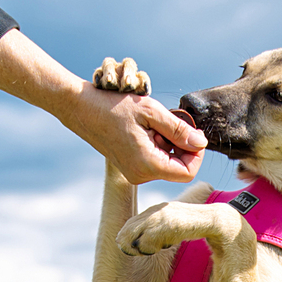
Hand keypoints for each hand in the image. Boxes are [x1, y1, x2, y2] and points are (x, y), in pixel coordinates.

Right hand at [0, 30, 205, 184]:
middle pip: (177, 168)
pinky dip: (156, 144)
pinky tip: (144, 127)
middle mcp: (140, 175)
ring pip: (165, 163)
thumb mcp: (151, 112)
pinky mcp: (128, 166)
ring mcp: (133, 172)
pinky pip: (153, 160)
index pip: (187, 172)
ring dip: (168, 143)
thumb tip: (202, 143)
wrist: (80, 107)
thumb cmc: (113, 106)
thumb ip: (179, 130)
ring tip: (153, 122)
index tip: (192, 132)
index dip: (197, 153)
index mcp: (147, 165)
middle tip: (170, 121)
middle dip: (181, 145)